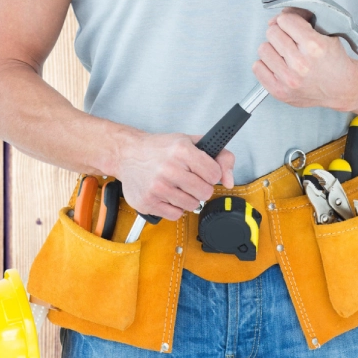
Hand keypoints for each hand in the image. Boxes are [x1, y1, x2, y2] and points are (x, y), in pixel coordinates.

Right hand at [114, 133, 234, 220]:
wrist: (128, 153)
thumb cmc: (161, 148)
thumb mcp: (191, 142)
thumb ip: (220, 157)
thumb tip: (229, 181)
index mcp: (181, 150)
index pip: (214, 174)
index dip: (211, 174)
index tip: (203, 171)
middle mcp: (169, 168)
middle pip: (205, 193)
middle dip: (201, 188)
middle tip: (190, 180)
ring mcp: (157, 187)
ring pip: (191, 206)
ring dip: (187, 198)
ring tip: (176, 186)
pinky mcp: (148, 202)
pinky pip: (175, 215)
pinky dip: (174, 207)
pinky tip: (167, 194)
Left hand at [252, 8, 357, 109]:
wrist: (342, 89)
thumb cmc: (334, 60)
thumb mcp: (327, 33)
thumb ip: (302, 19)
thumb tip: (275, 18)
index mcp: (314, 46)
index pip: (285, 20)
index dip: (290, 21)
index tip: (295, 27)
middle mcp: (301, 64)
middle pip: (272, 32)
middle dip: (281, 33)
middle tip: (291, 41)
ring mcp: (289, 80)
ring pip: (263, 48)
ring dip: (273, 49)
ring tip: (285, 54)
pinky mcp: (280, 92)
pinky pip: (257, 67)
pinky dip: (266, 64)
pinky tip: (279, 65)